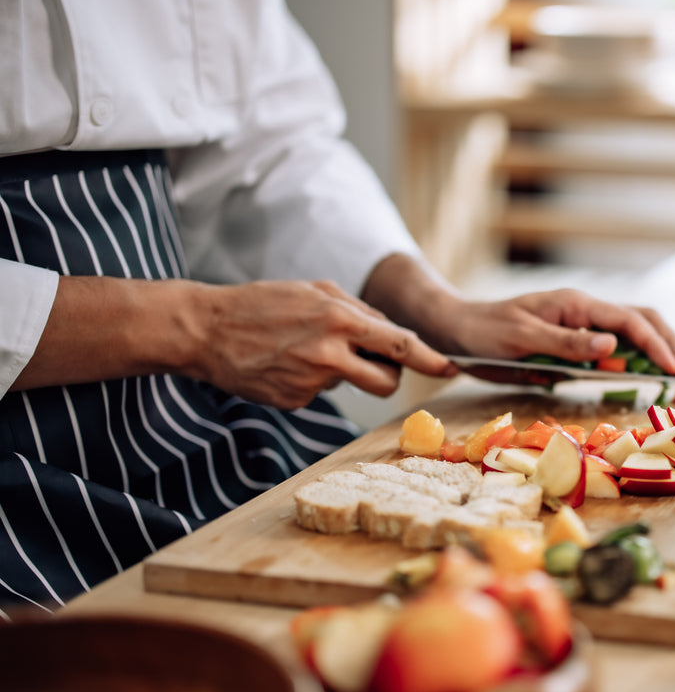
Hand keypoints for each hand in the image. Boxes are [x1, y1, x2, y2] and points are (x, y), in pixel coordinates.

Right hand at [190, 280, 454, 408]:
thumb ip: (357, 310)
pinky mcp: (294, 401)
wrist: (205, 330)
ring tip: (312, 350)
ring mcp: (311, 382)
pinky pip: (319, 392)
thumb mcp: (314, 290)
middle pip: (386, 381)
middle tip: (368, 358)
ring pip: (352, 385)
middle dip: (387, 374)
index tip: (452, 369)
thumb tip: (388, 331)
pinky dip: (310, 379)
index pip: (400, 345)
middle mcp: (330, 354)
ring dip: (346, 373)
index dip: (430, 360)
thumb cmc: (262, 303)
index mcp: (340, 321)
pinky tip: (284, 362)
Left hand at [440, 289, 674, 378]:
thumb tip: (613, 346)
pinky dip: (638, 362)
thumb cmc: (484, 331)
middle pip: (642, 322)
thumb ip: (568, 342)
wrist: (457, 328)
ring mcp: (581, 327)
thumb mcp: (522, 338)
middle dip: (671, 347)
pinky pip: (614, 350)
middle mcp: (585, 313)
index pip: (629, 322)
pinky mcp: (575, 343)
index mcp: (576, 305)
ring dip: (661, 353)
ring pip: (633, 335)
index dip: (657, 346)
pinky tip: (653, 376)